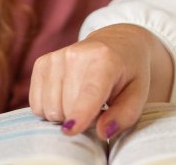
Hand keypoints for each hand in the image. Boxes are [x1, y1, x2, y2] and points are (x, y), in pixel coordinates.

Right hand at [28, 24, 172, 139]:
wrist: (117, 44)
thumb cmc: (128, 75)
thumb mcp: (138, 95)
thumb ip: (124, 115)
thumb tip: (101, 132)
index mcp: (106, 60)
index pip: (90, 91)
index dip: (80, 113)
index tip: (71, 130)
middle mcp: (76, 54)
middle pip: (67, 108)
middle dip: (82, 120)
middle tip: (97, 109)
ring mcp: (55, 57)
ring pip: (50, 109)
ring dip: (66, 115)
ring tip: (82, 102)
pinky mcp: (41, 63)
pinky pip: (37, 105)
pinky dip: (50, 109)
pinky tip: (66, 98)